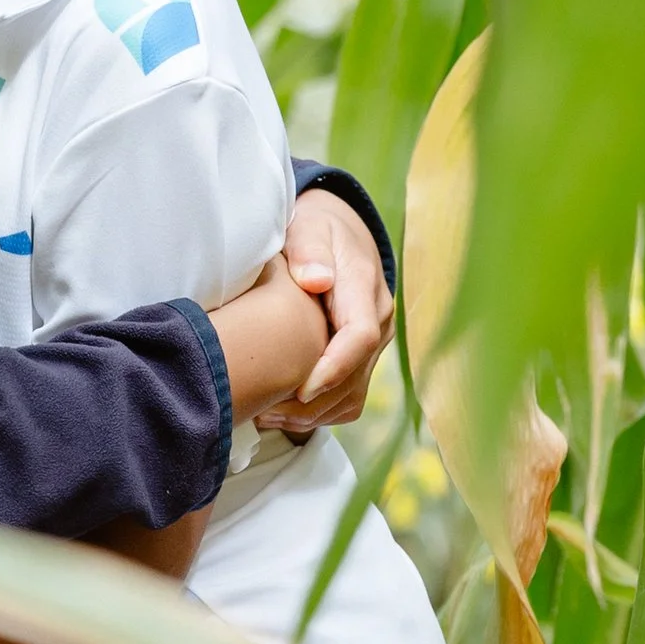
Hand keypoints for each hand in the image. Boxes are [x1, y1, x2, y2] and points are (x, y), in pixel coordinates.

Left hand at [279, 187, 395, 435]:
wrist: (339, 236)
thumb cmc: (315, 231)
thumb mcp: (308, 228)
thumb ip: (309, 250)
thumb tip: (317, 279)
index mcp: (364, 288)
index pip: (360, 337)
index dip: (333, 368)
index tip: (301, 389)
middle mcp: (379, 321)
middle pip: (353, 377)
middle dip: (312, 402)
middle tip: (265, 410)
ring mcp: (375, 345)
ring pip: (352, 396)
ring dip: (312, 414)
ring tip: (267, 415)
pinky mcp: (366, 361)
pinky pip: (349, 401)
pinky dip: (319, 415)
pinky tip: (283, 413)